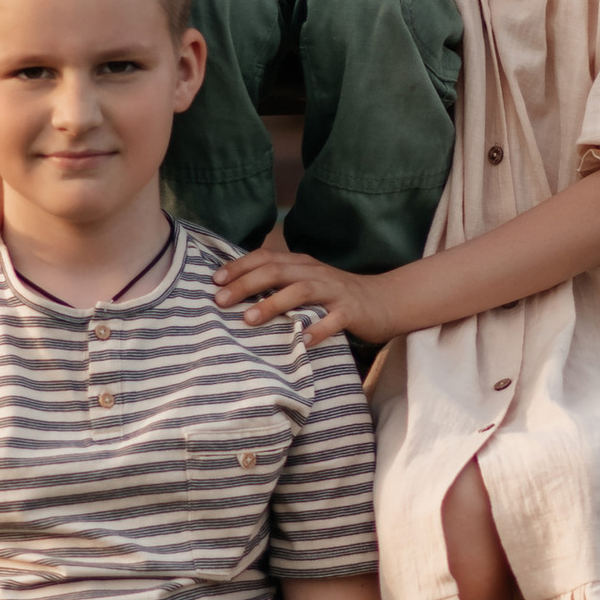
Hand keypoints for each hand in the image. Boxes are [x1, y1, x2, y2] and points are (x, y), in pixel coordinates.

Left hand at [213, 241, 403, 351]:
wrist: (384, 301)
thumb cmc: (336, 296)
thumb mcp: (307, 283)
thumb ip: (280, 285)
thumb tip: (238, 294)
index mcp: (302, 264)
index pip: (266, 258)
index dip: (239, 267)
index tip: (214, 281)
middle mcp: (316, 273)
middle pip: (277, 271)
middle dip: (246, 284)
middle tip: (221, 301)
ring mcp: (334, 291)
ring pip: (302, 290)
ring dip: (274, 304)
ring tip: (250, 319)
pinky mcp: (352, 311)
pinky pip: (334, 319)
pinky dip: (317, 329)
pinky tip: (301, 342)